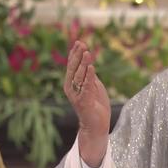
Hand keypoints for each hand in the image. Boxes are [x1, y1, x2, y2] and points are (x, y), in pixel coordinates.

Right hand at [64, 40, 110, 166]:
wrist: (96, 125)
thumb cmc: (95, 105)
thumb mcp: (93, 86)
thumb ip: (89, 76)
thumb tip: (88, 61)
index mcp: (72, 84)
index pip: (72, 66)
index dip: (75, 54)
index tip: (79, 42)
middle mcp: (71, 89)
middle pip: (73, 69)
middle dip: (78, 56)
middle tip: (82, 44)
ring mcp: (77, 96)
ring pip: (79, 76)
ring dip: (83, 64)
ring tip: (87, 52)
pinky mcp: (84, 102)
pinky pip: (86, 87)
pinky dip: (89, 77)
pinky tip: (91, 67)